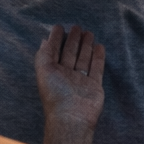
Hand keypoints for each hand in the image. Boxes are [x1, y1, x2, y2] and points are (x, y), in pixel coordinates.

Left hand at [35, 25, 105, 143]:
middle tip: (77, 26)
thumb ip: (44, 55)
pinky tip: (99, 46)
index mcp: (52, 73)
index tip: (59, 26)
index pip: (54, 52)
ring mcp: (81, 80)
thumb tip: (44, 40)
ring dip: (85, 45)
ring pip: (83, 59)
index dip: (56, 39)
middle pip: (70, 53)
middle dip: (73, 40)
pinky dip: (98, 57)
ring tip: (89, 32)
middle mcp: (66, 75)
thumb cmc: (56, 93)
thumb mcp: (44, 71)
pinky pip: (97, 68)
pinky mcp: (94, 85)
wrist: (73, 117)